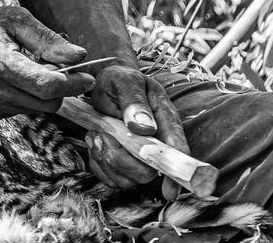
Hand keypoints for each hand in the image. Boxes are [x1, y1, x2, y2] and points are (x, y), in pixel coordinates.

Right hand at [0, 3, 93, 119]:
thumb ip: (47, 39)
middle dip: (62, 88)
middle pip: (48, 103)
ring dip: (44, 93)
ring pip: (36, 110)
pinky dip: (26, 97)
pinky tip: (14, 77)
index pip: (49, 86)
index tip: (88, 77)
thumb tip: (79, 56)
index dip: (74, 83)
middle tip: (63, 68)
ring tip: (32, 67)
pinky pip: (19, 110)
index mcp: (1, 64)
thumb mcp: (12, 18)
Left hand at [82, 64, 188, 194]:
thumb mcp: (124, 81)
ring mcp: (140, 156)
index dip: (175, 171)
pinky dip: (98, 163)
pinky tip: (96, 141)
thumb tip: (145, 128)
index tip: (169, 190)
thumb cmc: (119, 80)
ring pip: (127, 179)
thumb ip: (134, 101)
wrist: (104, 85)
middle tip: (104, 134)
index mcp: (165, 118)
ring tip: (98, 133)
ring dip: (105, 159)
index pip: (177, 148)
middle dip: (120, 159)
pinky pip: (111, 179)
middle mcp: (157, 141)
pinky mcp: (122, 165)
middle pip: (147, 172)